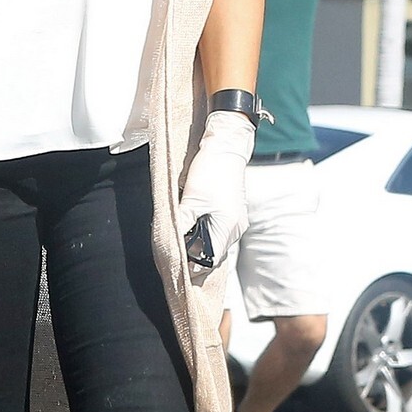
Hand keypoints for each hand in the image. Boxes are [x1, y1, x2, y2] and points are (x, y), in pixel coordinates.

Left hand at [177, 112, 254, 272]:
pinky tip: (195, 225)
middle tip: (175, 251)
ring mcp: (237, 220)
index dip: (191, 265)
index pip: (209, 261)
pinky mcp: (233, 212)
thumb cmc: (211, 170)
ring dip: (200, 242)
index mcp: (227, 228)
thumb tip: (174, 244)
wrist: (226, 146)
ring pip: (216, 242)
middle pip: (213, 254)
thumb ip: (183, 224)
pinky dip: (206, 232)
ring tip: (183, 237)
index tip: (176, 263)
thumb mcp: (191, 199)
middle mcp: (236, 228)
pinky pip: (219, 230)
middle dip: (195, 254)